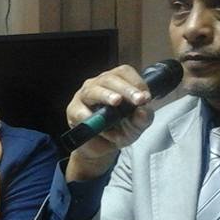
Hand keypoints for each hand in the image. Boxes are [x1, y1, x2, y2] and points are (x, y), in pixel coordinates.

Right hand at [65, 65, 154, 180]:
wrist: (103, 147)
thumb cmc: (121, 129)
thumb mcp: (137, 126)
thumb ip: (143, 118)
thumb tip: (142, 111)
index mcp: (116, 81)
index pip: (125, 72)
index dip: (136, 83)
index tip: (145, 98)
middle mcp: (99, 84)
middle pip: (110, 79)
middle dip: (126, 89)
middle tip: (138, 100)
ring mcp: (84, 95)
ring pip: (93, 91)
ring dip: (106, 96)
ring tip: (117, 102)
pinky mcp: (73, 110)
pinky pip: (80, 111)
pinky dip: (90, 118)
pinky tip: (100, 125)